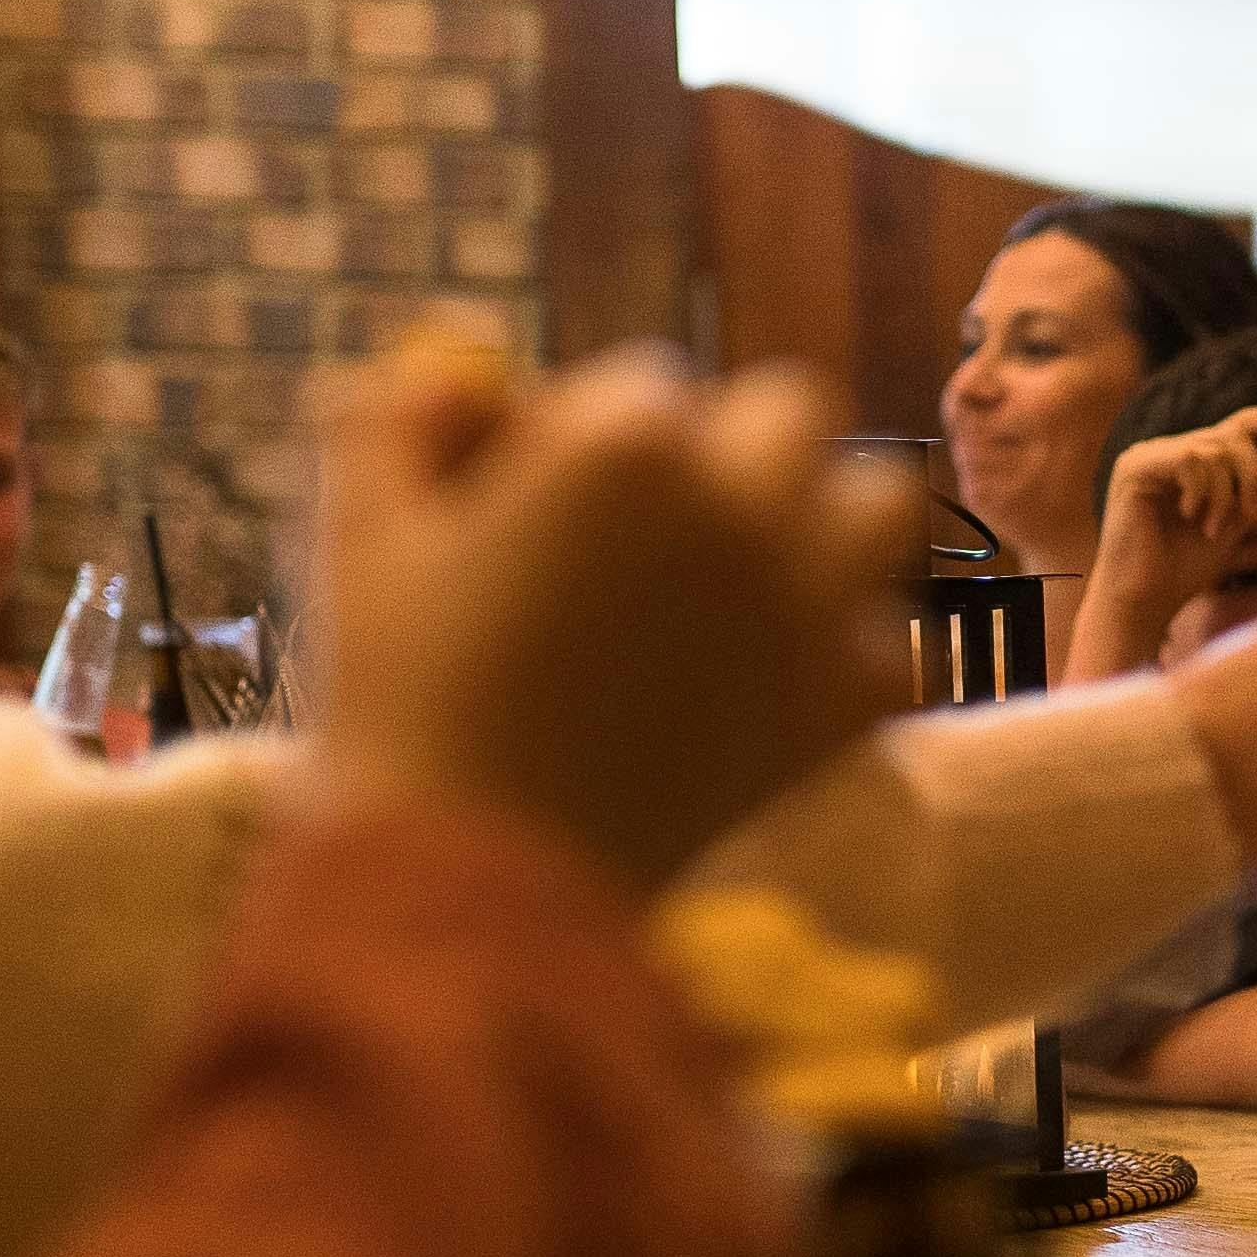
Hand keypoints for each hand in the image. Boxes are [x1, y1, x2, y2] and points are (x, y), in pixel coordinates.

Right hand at [316, 333, 921, 897]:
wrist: (476, 883)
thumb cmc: (404, 700)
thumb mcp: (366, 536)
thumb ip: (396, 423)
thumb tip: (446, 373)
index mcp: (625, 440)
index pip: (646, 384)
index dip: (594, 438)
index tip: (551, 510)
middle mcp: (740, 502)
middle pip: (785, 415)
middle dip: (729, 455)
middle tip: (657, 536)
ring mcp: (808, 602)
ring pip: (877, 503)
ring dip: (824, 524)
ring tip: (749, 582)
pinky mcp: (842, 704)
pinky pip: (890, 645)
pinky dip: (843, 659)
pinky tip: (770, 690)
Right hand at [1067, 400, 1256, 681]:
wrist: (1145, 601)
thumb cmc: (1183, 569)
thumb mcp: (1236, 527)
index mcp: (1190, 462)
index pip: (1238, 428)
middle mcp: (1168, 451)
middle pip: (1232, 437)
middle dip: (1252, 476)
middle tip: (1252, 514)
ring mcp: (1148, 456)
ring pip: (1213, 449)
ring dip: (1226, 494)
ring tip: (1213, 529)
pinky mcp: (1135, 468)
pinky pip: (1188, 459)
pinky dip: (1201, 490)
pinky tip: (1191, 515)